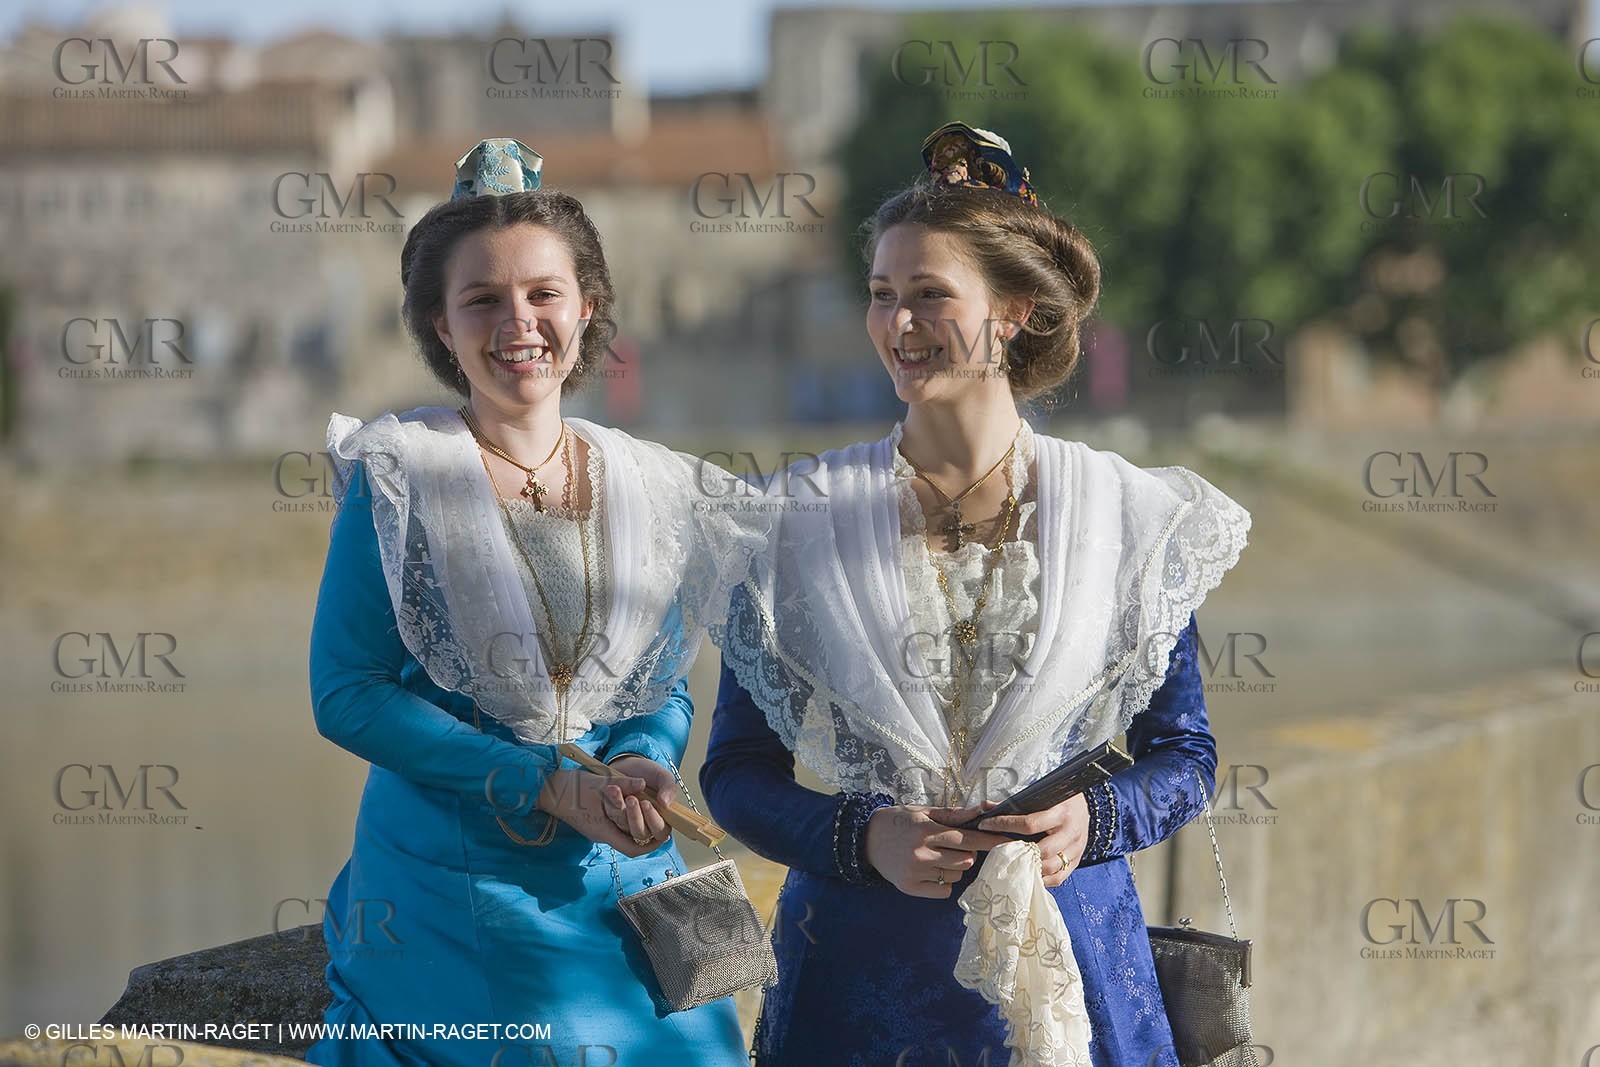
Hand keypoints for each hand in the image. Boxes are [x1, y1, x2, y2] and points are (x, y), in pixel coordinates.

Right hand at [535, 767, 662, 856]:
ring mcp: (597, 827)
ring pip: (623, 832)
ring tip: (650, 811)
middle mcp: (601, 834)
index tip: (663, 835)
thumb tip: (643, 783)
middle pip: (629, 841)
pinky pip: (615, 824)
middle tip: (660, 820)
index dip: (650, 845)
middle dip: (646, 831)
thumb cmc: (570, 788)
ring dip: (637, 823)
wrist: (546, 788)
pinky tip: (634, 803)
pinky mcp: (594, 820)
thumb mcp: (599, 783)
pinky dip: (627, 817)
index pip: (631, 848)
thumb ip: (622, 784)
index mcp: (602, 831)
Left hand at [602, 755, 676, 847]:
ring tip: (617, 790)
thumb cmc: (649, 774)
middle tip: (631, 799)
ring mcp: (627, 822)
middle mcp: (644, 825)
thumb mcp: (662, 776)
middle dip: (635, 818)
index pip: (660, 831)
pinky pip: (611, 816)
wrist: (628, 765)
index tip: (646, 804)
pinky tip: (611, 789)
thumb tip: (665, 804)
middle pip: (640, 834)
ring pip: (623, 826)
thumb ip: (669, 788)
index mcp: (661, 819)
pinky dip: (611, 803)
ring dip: (620, 809)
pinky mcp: (612, 816)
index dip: (653, 821)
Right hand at [863, 804, 1012, 898]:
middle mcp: (921, 853)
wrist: (865, 839)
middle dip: (967, 853)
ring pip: (956, 875)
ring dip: (955, 867)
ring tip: (938, 857)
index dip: (990, 841)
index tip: (1009, 842)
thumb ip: (953, 814)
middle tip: (954, 846)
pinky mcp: (910, 887)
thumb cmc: (898, 822)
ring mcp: (915, 872)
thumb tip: (982, 810)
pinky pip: (944, 891)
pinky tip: (931, 871)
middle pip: (966, 860)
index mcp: (926, 830)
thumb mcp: (923, 812)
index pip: (967, 839)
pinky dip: (944, 882)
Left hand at [966, 794, 1089, 886]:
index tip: (985, 825)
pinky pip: (1059, 877)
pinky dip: (1042, 879)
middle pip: (1041, 850)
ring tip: (1012, 864)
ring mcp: (1076, 848)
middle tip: (998, 851)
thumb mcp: (1042, 795)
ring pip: (1050, 867)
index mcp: (1061, 812)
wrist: (1084, 807)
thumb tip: (985, 807)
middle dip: (1017, 852)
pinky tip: (1029, 874)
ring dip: (1029, 868)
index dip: (1004, 825)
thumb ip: (1014, 802)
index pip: (1029, 823)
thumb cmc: (1059, 800)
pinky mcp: (1077, 860)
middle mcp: (1070, 831)